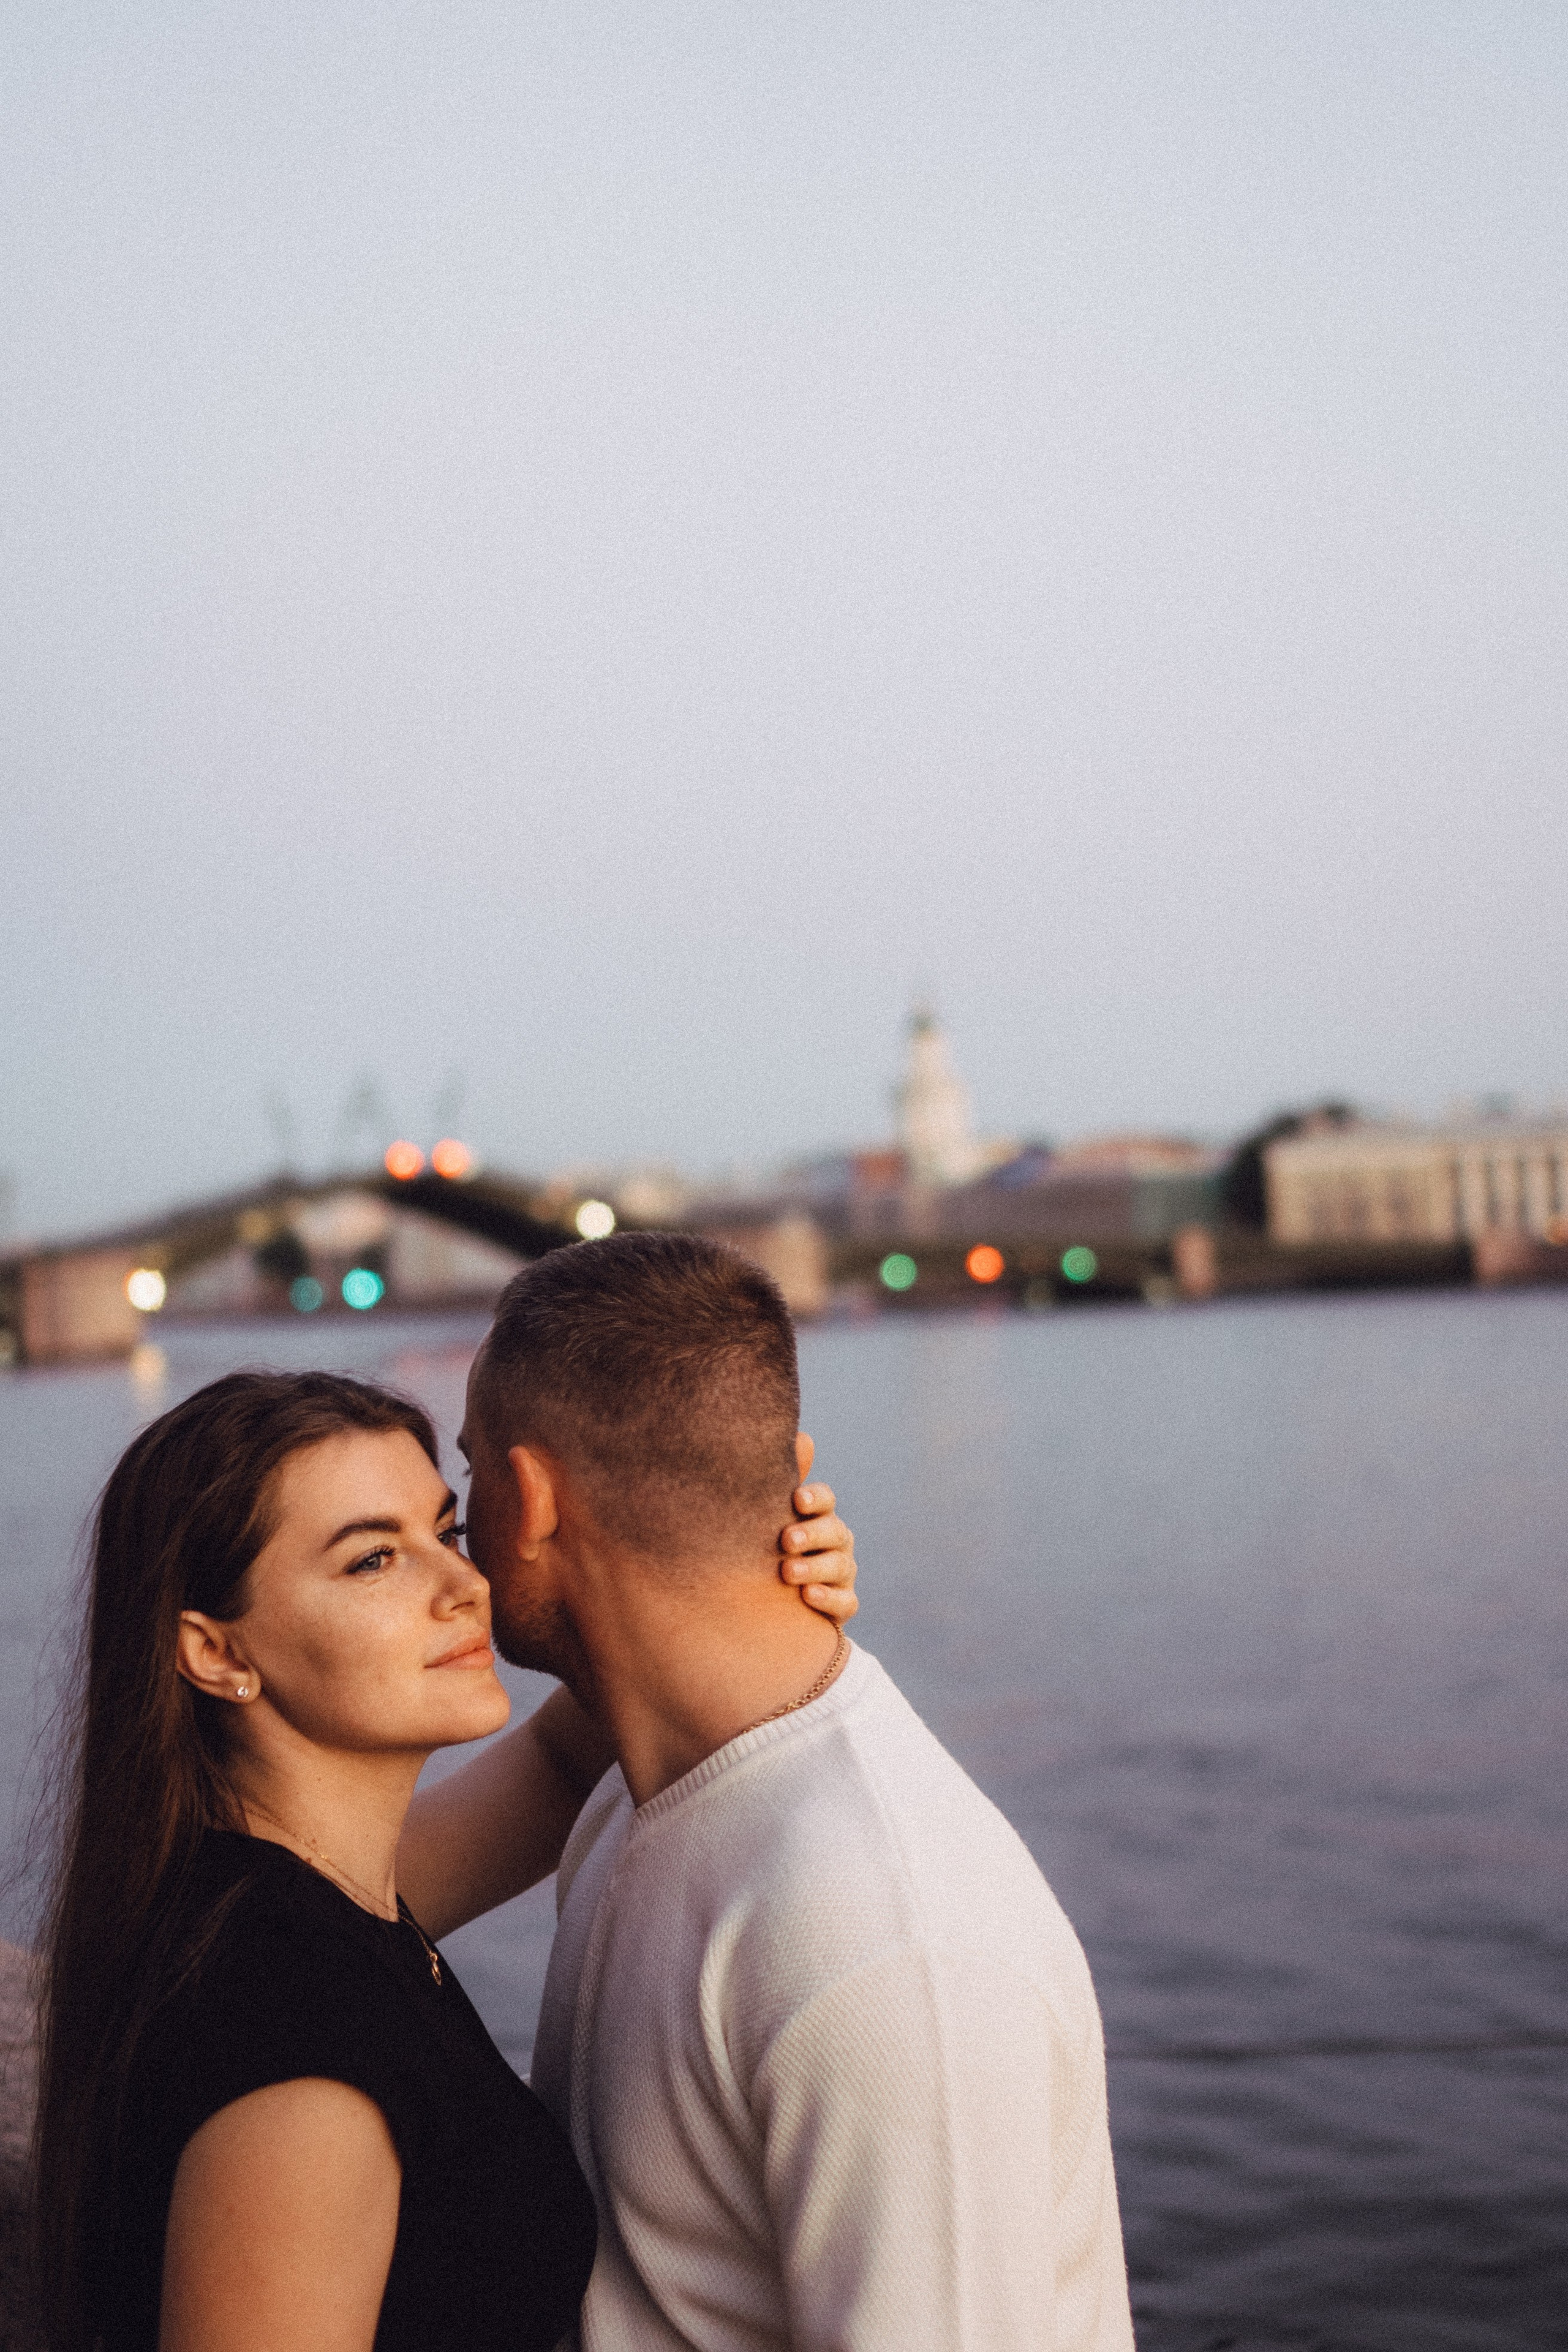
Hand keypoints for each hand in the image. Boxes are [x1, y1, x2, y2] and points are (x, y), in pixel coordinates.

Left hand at [779, 1433, 857, 1623]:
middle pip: (835, 1531)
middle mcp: (835, 1542)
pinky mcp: (842, 1605)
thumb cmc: (767, 1548)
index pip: (825, 1500)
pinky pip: (845, 1602)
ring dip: (814, 1568)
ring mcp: (841, 1574)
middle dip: (812, 1534)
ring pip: (840, 1566)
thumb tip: (801, 1437)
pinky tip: (807, 1598)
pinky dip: (829, 1599)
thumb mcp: (766, 1517)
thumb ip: (778, 1482)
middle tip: (786, 1541)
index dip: (814, 1498)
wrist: (765, 1603)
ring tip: (787, 1573)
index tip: (796, 1500)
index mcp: (818, 1515)